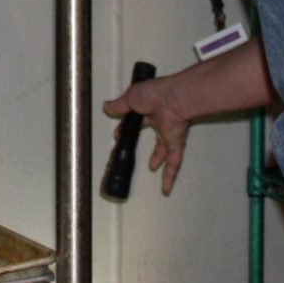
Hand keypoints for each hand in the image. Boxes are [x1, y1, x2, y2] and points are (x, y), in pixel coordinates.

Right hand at [104, 73, 193, 194]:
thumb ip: (120, 105)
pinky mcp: (176, 144)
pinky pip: (174, 162)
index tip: (119, 133)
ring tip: (152, 166)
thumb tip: (107, 106)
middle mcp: (161, 120)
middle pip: (151, 133)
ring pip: (164, 149)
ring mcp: (169, 133)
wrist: (174, 99)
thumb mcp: (131, 97)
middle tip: (130, 149)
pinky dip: (169, 176)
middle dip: (140, 140)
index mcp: (150, 107)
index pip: (137, 119)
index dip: (127, 126)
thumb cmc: (153, 94)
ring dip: (158, 158)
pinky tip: (165, 188)